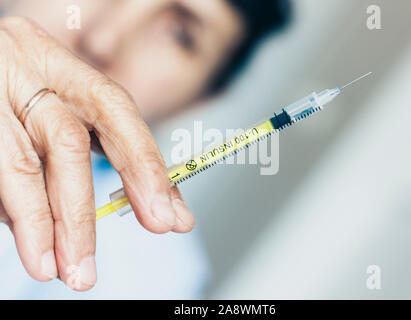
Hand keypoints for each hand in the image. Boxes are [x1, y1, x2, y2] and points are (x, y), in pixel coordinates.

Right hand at [0, 17, 194, 290]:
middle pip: (67, 142)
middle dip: (82, 213)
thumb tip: (160, 208)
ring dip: (40, 224)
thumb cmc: (18, 90)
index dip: (144, 164)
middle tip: (86, 271)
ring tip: (51, 269)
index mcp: (63, 67)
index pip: (115, 110)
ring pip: (20, 164)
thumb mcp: (63, 107)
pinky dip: (10, 211)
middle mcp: (27, 70)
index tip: (165, 216)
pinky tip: (25, 236)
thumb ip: (107, 149)